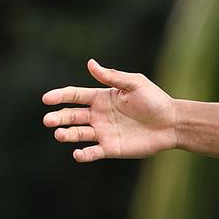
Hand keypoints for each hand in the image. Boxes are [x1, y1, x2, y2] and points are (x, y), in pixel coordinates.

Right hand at [42, 59, 178, 162]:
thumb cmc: (155, 101)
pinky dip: (83, 154)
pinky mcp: (110, 148)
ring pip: (77, 134)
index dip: (60, 96)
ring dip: (67, 134)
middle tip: (48, 120)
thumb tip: (90, 63)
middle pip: (71, 116)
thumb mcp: (135, 84)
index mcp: (102, 98)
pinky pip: (92, 152)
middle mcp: (98, 115)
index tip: (46, 99)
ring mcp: (103, 132)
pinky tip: (78, 153)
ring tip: (60, 134)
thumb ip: (112, 77)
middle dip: (58, 118)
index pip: (74, 96)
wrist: (172, 123)